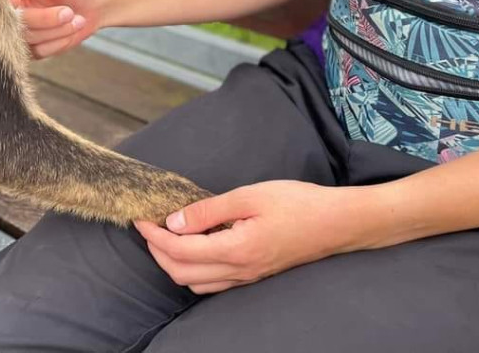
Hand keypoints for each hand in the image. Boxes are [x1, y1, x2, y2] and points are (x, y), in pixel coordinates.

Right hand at [6, 0, 101, 58]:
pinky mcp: (30, 49)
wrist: (91, 3)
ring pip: (27, 39)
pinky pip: (38, 52)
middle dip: (44, 19)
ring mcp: (18, 32)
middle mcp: (9, 11)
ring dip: (56, 30)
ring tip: (76, 18)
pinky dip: (58, 42)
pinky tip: (71, 29)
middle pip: (13, 23)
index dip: (11, 3)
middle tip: (68, 12)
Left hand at [135, 181, 377, 293]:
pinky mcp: (254, 275)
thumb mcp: (250, 196)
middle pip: (181, 273)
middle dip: (157, 252)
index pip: (179, 251)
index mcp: (236, 250)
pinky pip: (213, 283)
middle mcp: (239, 271)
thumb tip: (174, 222)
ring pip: (196, 283)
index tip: (140, 218)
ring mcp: (247, 277)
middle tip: (148, 226)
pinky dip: (194, 268)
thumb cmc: (298, 203)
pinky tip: (195, 245)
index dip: (153, 236)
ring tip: (166, 235)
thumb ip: (209, 210)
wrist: (338, 223)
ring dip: (173, 262)